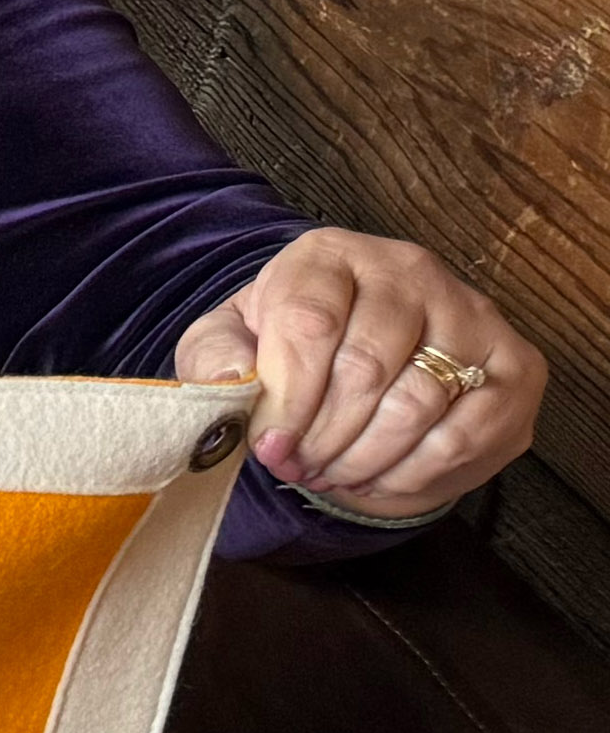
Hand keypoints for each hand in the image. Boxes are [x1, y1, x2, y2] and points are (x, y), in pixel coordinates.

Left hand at [175, 226, 541, 524]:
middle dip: (323, 436)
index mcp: (330, 255)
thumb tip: (230, 385)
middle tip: (299, 467)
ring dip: (364, 458)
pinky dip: (414, 472)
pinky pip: (465, 435)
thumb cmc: (286, 349)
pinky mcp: (516, 365)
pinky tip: (379, 477)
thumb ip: (216, 359)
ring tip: (332, 473)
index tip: (269, 447)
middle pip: (366, 367)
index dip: (286, 399)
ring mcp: (472, 313)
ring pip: (417, 405)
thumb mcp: (228, 343)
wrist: (354, 354)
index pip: (309, 324)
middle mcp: (409, 270)